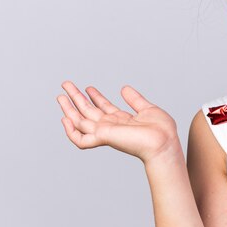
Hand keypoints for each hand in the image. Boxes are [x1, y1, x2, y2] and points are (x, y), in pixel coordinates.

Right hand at [57, 81, 179, 162]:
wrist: (164, 142)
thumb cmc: (161, 130)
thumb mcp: (147, 108)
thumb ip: (135, 99)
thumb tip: (124, 88)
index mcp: (122, 120)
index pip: (103, 107)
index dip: (95, 97)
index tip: (88, 88)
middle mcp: (111, 126)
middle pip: (88, 111)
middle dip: (77, 97)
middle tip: (66, 84)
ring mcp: (106, 132)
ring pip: (80, 122)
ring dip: (69, 108)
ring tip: (61, 95)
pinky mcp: (104, 137)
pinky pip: (81, 140)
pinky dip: (71, 131)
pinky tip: (65, 118)